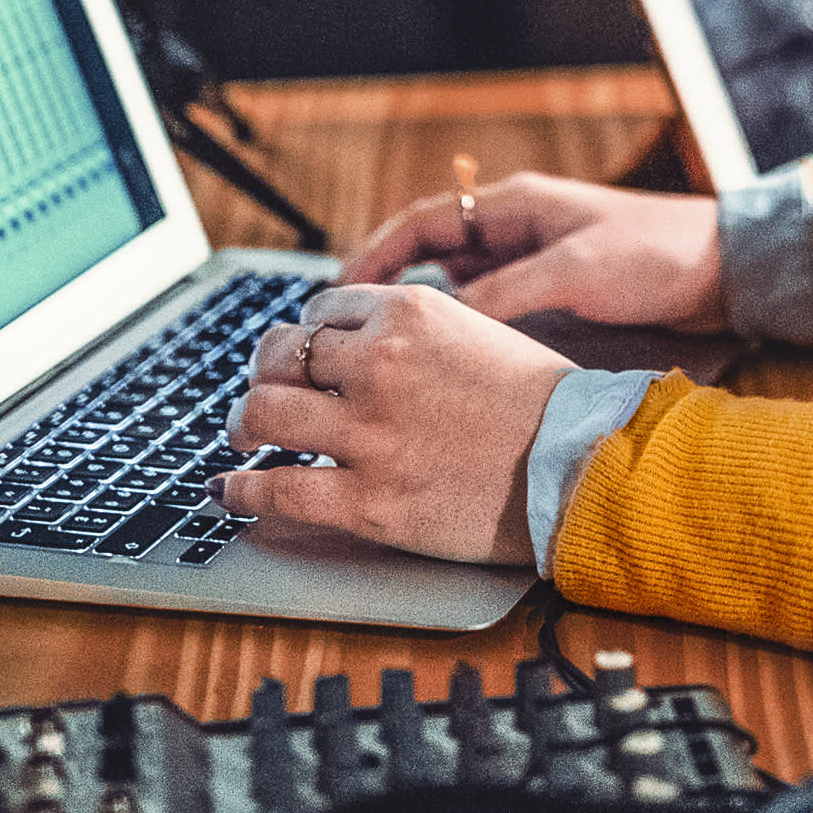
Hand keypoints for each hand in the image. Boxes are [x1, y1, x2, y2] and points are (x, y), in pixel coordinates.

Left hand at [221, 283, 571, 564]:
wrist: (582, 466)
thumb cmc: (545, 404)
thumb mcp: (479, 332)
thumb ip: (416, 333)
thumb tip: (363, 343)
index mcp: (409, 313)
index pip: (321, 312)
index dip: (305, 336)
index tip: (300, 355)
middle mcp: (379, 364)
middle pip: (279, 356)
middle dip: (263, 373)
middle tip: (260, 393)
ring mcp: (369, 434)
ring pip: (262, 415)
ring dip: (241, 425)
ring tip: (240, 436)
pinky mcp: (368, 500)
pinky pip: (275, 491)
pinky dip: (240, 491)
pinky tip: (229, 492)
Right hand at [343, 172, 725, 332]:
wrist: (724, 273)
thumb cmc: (657, 255)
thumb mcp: (573, 273)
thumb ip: (504, 296)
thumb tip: (437, 323)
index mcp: (515, 206)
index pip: (422, 222)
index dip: (374, 255)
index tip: (337, 293)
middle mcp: (517, 229)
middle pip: (431, 254)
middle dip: (388, 288)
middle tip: (349, 332)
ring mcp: (534, 260)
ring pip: (458, 286)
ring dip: (424, 313)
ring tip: (387, 355)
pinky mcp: (554, 292)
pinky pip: (491, 308)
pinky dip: (463, 330)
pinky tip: (448, 363)